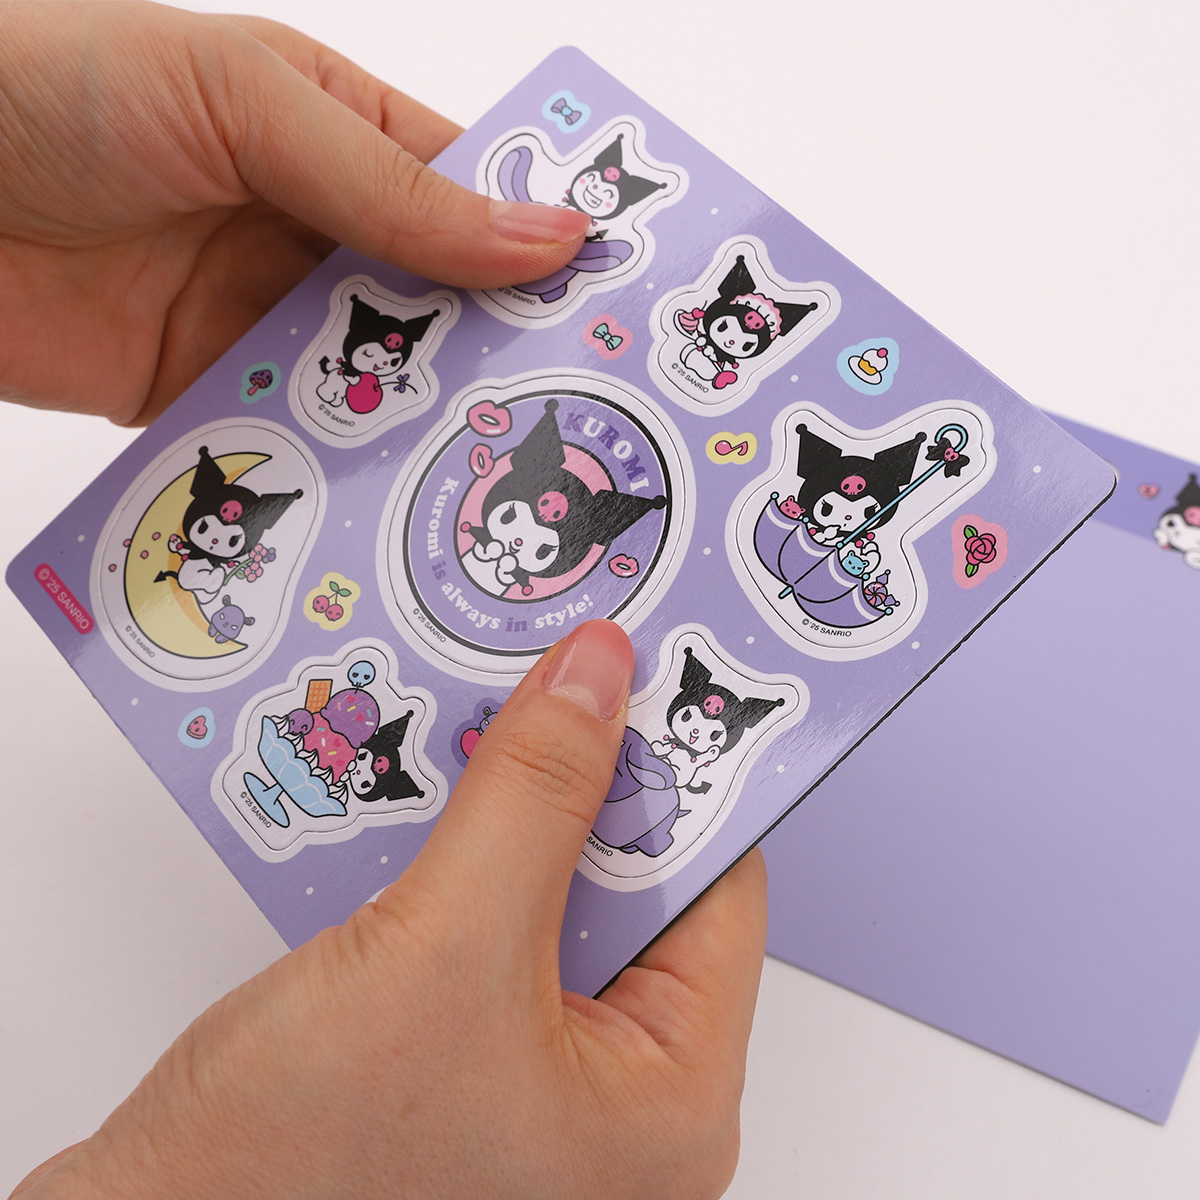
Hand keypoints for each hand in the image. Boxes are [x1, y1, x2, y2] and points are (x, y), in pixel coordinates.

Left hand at [0, 1, 588, 423]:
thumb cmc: (50, 91)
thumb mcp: (242, 102)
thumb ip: (392, 184)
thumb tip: (549, 234)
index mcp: (334, 132)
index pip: (471, 194)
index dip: (544, 247)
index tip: (617, 309)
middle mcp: (310, 229)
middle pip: (436, 305)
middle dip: (498, 354)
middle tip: (579, 414)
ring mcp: (260, 318)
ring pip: (375, 382)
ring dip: (424, 421)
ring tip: (502, 472)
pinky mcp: (208, 394)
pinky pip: (295, 439)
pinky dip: (337, 467)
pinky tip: (391, 501)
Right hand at [12, 621, 766, 1199]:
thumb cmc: (298, 1168)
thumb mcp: (445, 948)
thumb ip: (536, 798)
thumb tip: (598, 678)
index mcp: (669, 1099)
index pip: (720, 892)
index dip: (680, 777)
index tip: (643, 676)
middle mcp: (617, 1097)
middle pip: (634, 888)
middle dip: (586, 784)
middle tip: (560, 677)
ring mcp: (537, 1081)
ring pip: (553, 896)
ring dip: (517, 810)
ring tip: (492, 717)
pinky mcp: (462, 1056)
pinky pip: (491, 923)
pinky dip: (467, 855)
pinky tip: (434, 795)